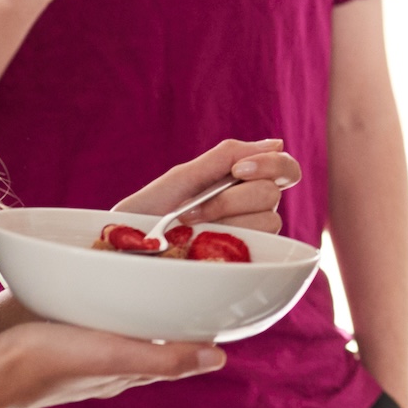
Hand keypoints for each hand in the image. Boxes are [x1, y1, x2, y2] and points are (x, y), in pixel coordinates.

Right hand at [0, 298, 226, 407]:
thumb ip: (164, 359)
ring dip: (135, 309)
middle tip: (184, 278)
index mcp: (126, 374)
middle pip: (150, 342)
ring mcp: (79, 357)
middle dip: (169, 317)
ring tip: (146, 276)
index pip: (175, 357)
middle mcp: (107, 370)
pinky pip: (88, 321)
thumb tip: (219, 359)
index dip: (196, 334)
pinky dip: (101, 304)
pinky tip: (94, 289)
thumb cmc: (44, 364)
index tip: (214, 304)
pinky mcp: (53, 342)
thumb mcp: (111, 356)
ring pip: (119, 331)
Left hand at [118, 138, 298, 238]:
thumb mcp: (184, 177)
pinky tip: (201, 243)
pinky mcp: (243, 264)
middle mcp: (252, 210)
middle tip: (195, 207)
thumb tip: (276, 143)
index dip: (272, 165)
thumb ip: (227, 156)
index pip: (285, 170)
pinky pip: (258, 247)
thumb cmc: (148, 211)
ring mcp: (249, 238)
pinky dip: (227, 240)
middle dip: (233, 197)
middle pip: (274, 192)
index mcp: (242, 184)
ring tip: (190, 227)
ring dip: (225, 219)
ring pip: (269, 220)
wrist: (122, 247)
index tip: (238, 171)